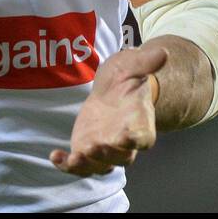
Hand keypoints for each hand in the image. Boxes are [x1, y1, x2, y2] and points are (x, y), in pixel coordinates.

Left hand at [50, 44, 167, 176]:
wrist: (110, 89)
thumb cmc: (126, 77)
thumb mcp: (133, 65)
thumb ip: (146, 62)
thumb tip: (163, 52)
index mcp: (141, 122)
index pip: (144, 138)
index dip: (137, 140)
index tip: (127, 137)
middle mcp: (125, 141)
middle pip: (122, 157)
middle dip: (108, 154)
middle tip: (95, 145)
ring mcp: (105, 148)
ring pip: (100, 166)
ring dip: (87, 164)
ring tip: (74, 157)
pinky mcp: (86, 150)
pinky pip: (78, 165)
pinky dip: (67, 166)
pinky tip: (55, 156)